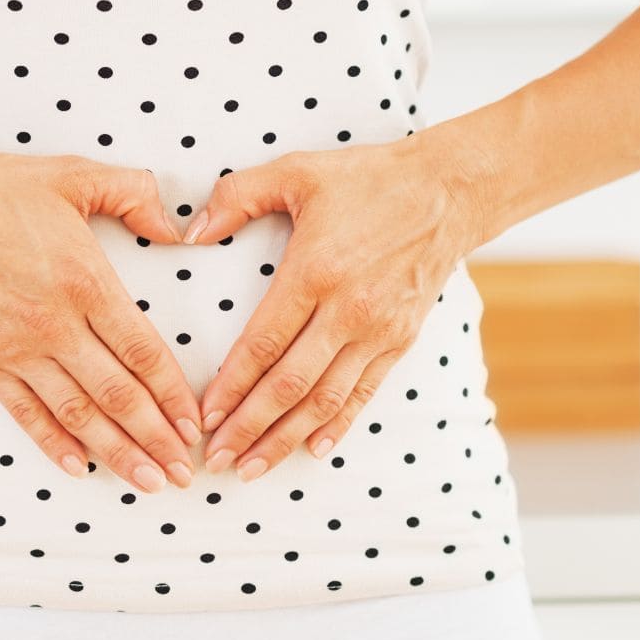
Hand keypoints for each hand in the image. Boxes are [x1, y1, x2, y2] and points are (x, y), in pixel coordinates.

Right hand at [0, 150, 203, 493]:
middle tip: (183, 473)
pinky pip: (26, 413)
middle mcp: (53, 324)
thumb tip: (176, 226)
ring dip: (116, 452)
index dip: (173, 394)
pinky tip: (79, 466)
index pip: (141, 351)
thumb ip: (135, 194)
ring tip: (147, 481)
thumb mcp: (74, 176)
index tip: (194, 423)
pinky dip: (54, 443)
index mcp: (84, 280)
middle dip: (155, 439)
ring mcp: (15, 348)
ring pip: (77, 413)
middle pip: (117, 395)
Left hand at [182, 134, 485, 481]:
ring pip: (324, 400)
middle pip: (289, 385)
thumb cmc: (367, 178)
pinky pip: (362, 393)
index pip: (263, 343)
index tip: (203, 416)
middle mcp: (348, 310)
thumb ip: (236, 197)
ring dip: (285, 438)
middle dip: (248, 428)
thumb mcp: (295, 171)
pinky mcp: (401, 341)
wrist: (450, 190)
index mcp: (315, 272)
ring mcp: (378, 331)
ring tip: (250, 468)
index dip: (230, 386)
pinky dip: (336, 426)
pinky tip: (311, 450)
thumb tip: (189, 232)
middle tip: (215, 460)